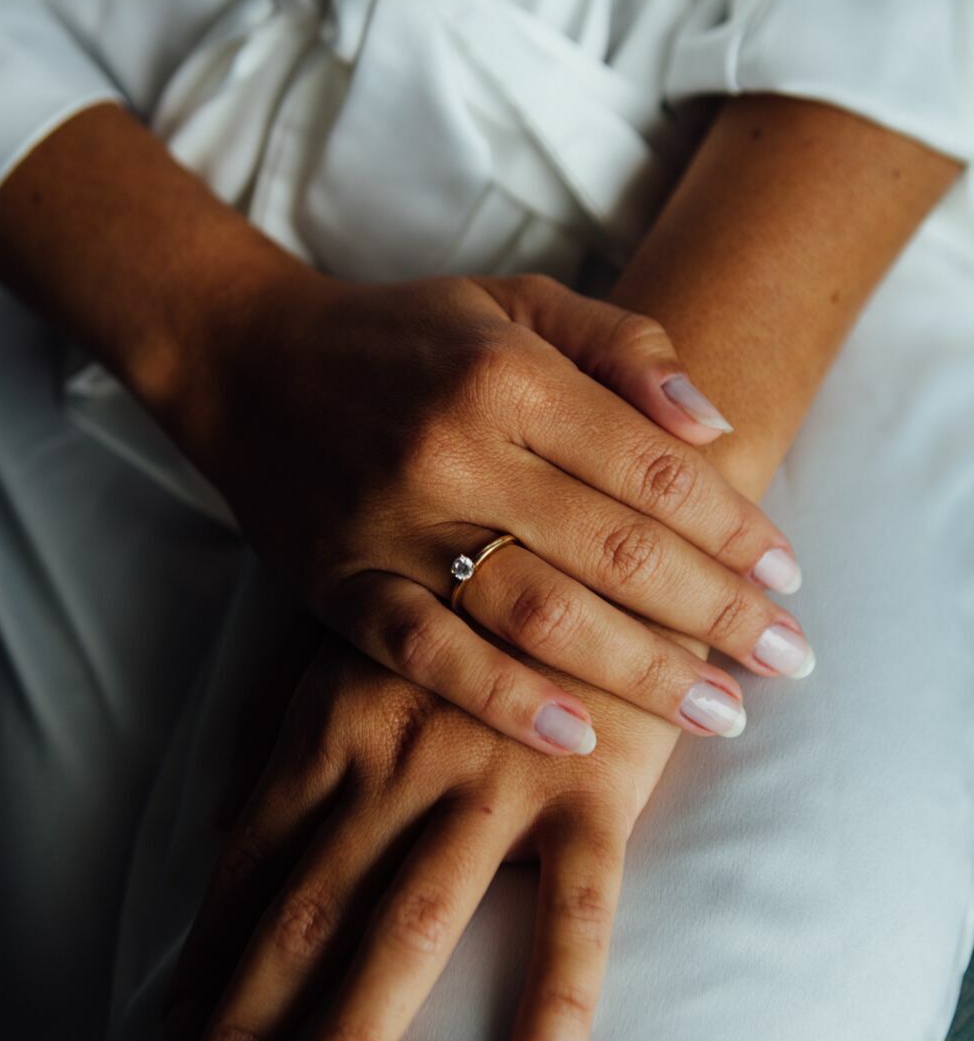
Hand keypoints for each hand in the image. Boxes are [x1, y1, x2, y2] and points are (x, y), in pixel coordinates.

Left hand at [164, 632, 689, 1040]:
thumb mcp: (363, 634)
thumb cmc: (478, 588)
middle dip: (247, 1015)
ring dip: (354, 1029)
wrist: (611, 530)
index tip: (173, 1039)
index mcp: (339, 717)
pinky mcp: (595, 790)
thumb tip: (224, 824)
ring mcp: (497, 775)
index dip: (211, 951)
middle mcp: (402, 755)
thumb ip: (285, 722)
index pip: (255, 857)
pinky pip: (578, 907)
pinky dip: (558, 996)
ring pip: (414, 921)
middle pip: (311, 905)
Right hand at [175, 265, 808, 753]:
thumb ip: (624, 346)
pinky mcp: (340, 585)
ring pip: (540, 612)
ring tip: (719, 713)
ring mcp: (393, 524)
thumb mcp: (517, 302)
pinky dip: (504, 700)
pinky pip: (429, 655)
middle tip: (786, 661)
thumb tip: (717, 423)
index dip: (735, 528)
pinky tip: (578, 738)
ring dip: (642, 671)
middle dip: (718, 613)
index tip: (788, 580)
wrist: (251, 362)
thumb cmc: (404, 336)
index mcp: (509, 374)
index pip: (653, 466)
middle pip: (618, 550)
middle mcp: (457, 449)